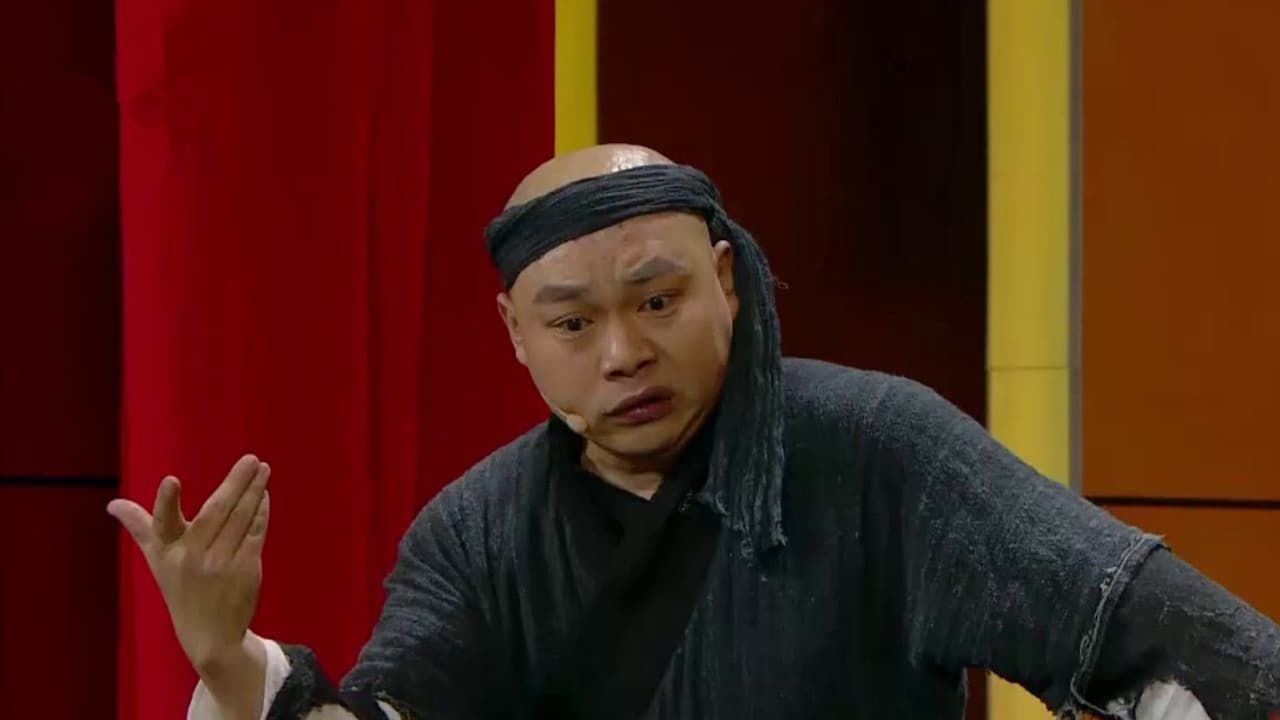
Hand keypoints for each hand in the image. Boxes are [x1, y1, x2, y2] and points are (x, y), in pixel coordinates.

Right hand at [109, 454, 269, 674]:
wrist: (209, 636)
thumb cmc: (180, 588)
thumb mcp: (156, 560)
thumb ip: (139, 527)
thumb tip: (113, 504)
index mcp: (166, 552)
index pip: (162, 525)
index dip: (166, 503)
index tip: (171, 480)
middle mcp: (192, 558)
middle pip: (215, 513)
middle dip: (235, 483)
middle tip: (251, 459)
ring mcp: (221, 565)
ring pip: (240, 519)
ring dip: (254, 491)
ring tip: (262, 468)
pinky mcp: (245, 570)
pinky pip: (254, 533)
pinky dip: (261, 512)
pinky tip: (263, 495)